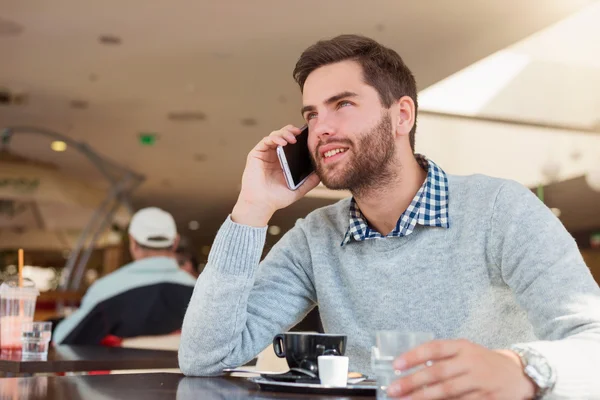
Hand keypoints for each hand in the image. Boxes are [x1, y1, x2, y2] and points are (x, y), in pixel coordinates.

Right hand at [232, 125, 319, 226]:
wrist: (262, 204)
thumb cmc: (277, 198)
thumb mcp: (298, 189)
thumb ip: (310, 182)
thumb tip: (321, 173)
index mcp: (283, 161)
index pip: (292, 144)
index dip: (299, 137)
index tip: (308, 136)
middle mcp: (274, 156)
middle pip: (283, 136)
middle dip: (292, 131)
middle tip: (300, 132)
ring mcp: (265, 154)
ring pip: (275, 135)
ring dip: (284, 133)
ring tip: (293, 138)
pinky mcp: (256, 154)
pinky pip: (266, 141)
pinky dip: (275, 138)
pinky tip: (283, 142)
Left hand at [387, 339, 535, 399]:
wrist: (517, 375)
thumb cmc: (481, 362)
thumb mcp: (464, 351)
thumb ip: (441, 357)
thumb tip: (408, 367)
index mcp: (462, 347)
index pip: (434, 348)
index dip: (413, 356)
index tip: (395, 365)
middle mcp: (471, 362)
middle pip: (437, 372)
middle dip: (412, 382)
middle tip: (394, 389)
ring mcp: (480, 382)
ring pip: (447, 392)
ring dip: (424, 398)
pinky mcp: (488, 399)